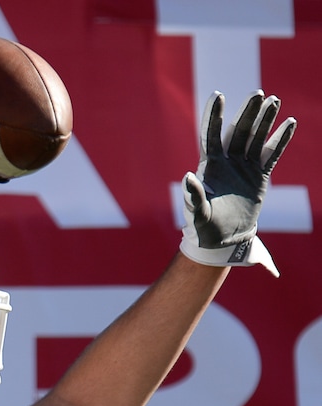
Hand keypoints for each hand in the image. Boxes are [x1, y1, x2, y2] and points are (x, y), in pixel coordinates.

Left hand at [179, 90, 296, 275]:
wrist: (221, 241)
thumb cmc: (204, 228)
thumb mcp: (197, 214)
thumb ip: (193, 196)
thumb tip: (186, 178)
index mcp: (209, 167)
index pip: (211, 136)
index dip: (214, 116)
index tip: (218, 95)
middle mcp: (227, 162)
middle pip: (238, 131)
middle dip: (248, 112)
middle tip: (257, 94)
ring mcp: (244, 167)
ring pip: (256, 138)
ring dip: (265, 120)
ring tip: (274, 100)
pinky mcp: (259, 176)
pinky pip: (271, 154)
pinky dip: (280, 139)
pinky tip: (289, 123)